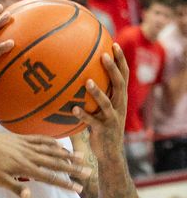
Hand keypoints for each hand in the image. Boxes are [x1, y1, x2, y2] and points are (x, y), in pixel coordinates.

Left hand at [0, 129, 90, 197]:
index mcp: (25, 167)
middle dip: (73, 168)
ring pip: (51, 149)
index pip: (49, 177)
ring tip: (81, 156)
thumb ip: (15, 187)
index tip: (78, 188)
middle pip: (55, 162)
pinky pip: (40, 139)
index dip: (65, 183)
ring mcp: (26, 145)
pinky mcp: (21, 138)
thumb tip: (30, 196)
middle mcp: (29, 155)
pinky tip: (59, 144)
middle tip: (89, 172)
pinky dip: (52, 142)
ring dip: (67, 153)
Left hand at [72, 43, 128, 163]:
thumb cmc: (102, 128)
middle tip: (103, 55)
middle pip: (119, 84)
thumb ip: (94, 96)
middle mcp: (119, 106)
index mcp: (120, 99)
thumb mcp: (101, 110)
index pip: (124, 75)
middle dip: (113, 69)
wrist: (110, 154)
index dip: (121, 60)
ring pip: (107, 103)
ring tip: (87, 82)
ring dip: (97, 92)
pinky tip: (73, 110)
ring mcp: (112, 118)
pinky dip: (84, 115)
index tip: (114, 44)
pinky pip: (92, 122)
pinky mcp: (103, 131)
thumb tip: (76, 79)